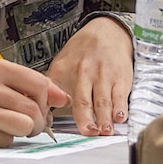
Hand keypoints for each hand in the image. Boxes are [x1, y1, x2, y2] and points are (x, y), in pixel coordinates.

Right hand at [0, 59, 69, 146]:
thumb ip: (24, 83)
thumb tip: (62, 97)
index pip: (38, 83)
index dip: (48, 99)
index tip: (47, 107)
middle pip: (34, 110)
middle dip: (38, 121)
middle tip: (29, 124)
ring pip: (25, 126)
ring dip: (25, 132)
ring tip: (12, 128)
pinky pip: (6, 141)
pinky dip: (3, 140)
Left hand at [46, 17, 132, 135]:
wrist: (108, 31)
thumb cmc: (82, 52)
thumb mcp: (60, 64)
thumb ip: (51, 87)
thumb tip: (42, 114)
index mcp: (65, 72)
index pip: (56, 94)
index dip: (53, 110)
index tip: (51, 124)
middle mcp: (84, 74)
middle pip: (83, 100)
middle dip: (86, 118)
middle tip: (88, 132)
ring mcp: (104, 76)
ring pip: (103, 101)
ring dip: (104, 118)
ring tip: (105, 131)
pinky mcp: (120, 78)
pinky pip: (120, 95)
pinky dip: (120, 108)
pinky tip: (120, 118)